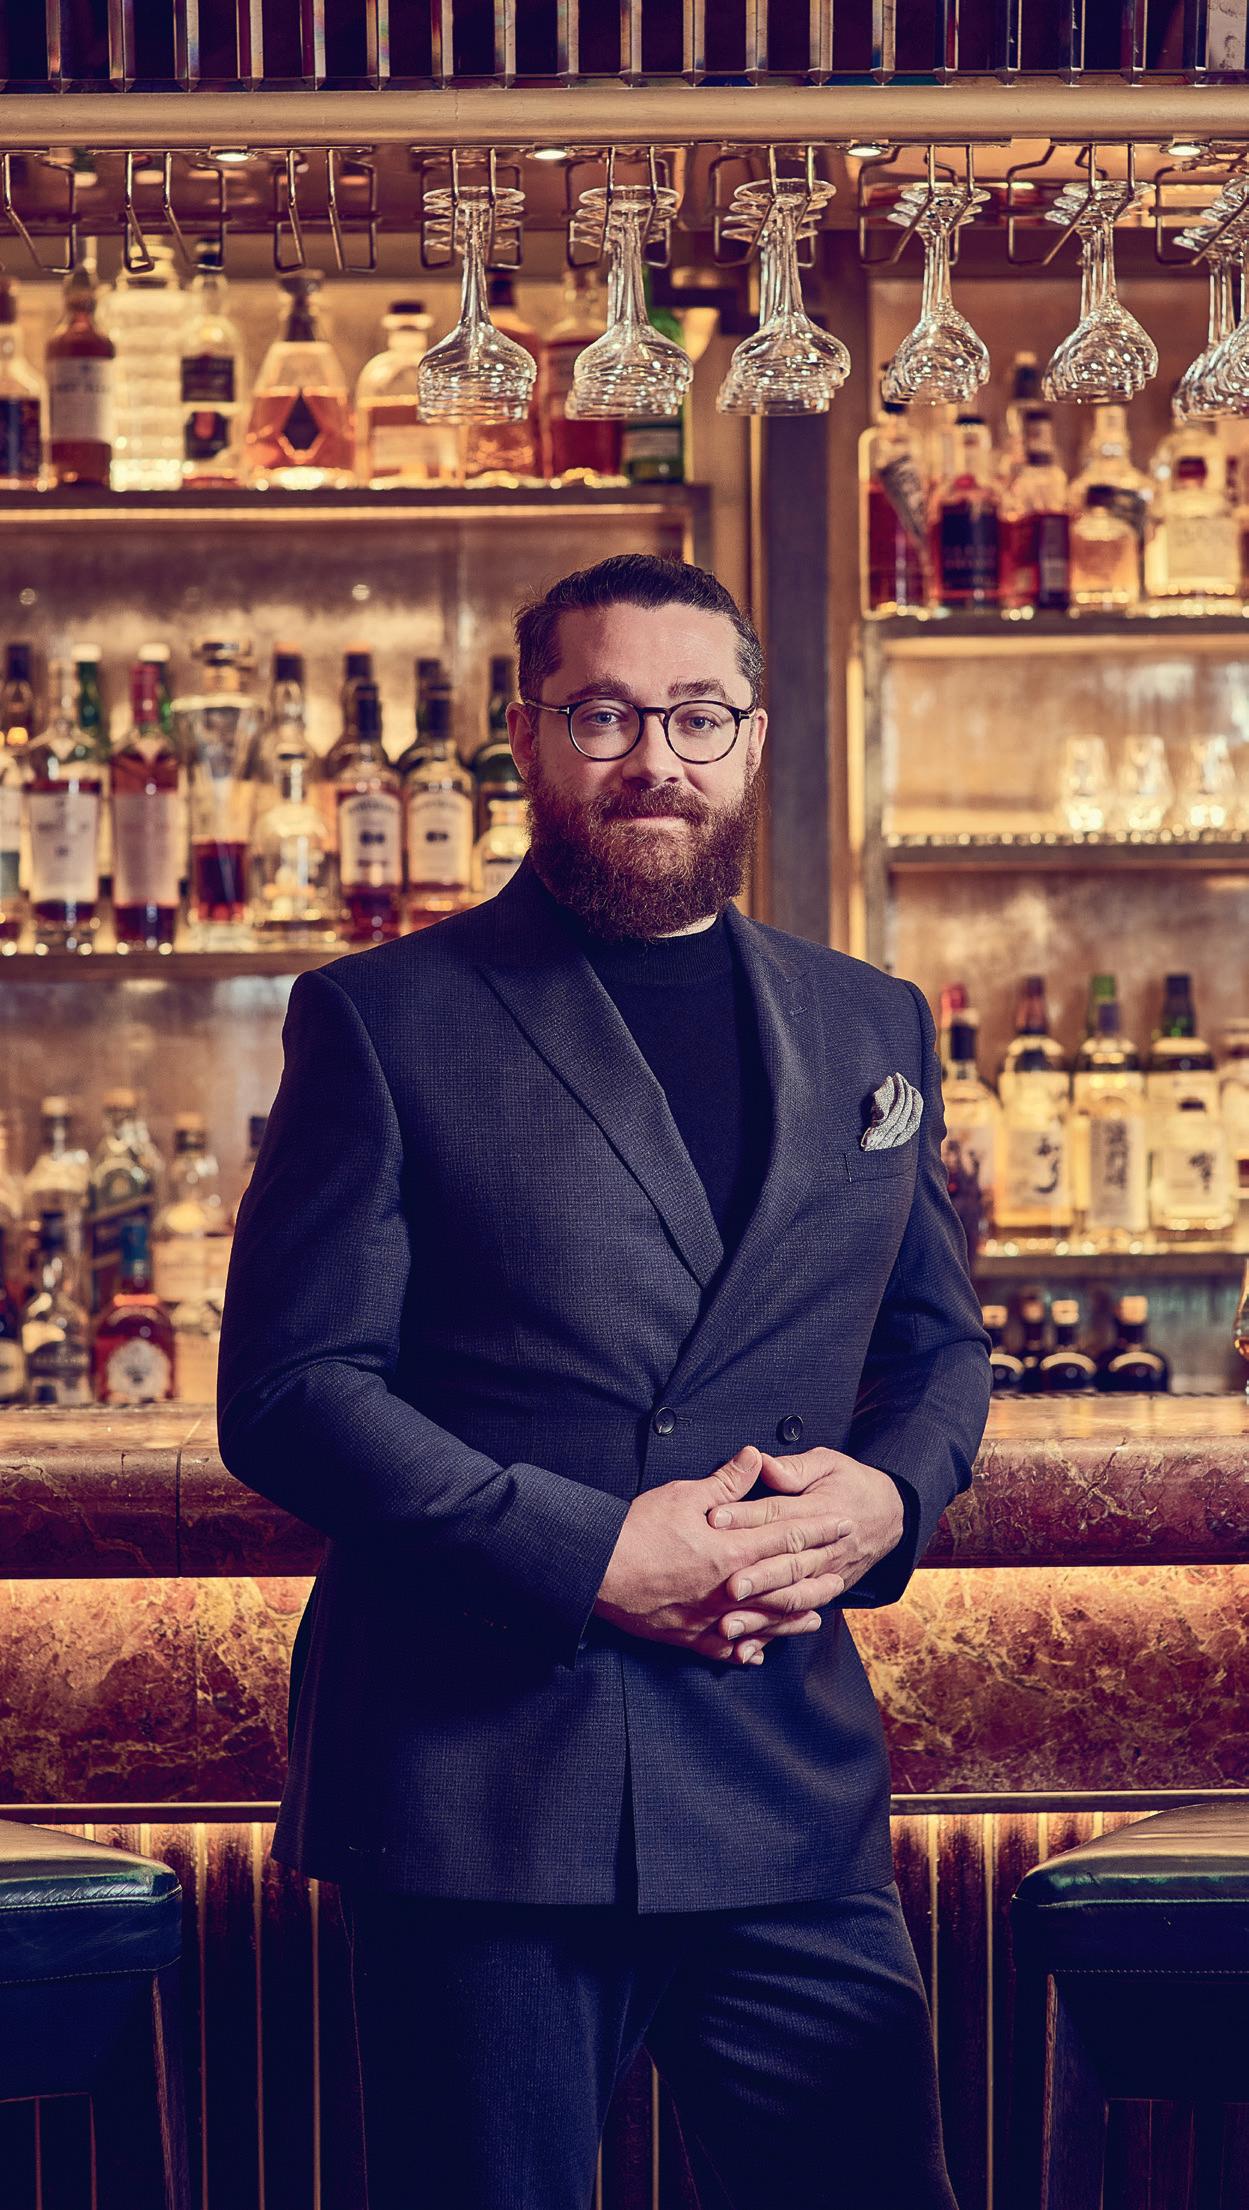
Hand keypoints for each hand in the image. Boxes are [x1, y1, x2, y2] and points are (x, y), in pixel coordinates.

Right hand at [593, 1444, 850, 1664]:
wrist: (599, 1570)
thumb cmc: (638, 1530)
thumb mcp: (685, 1495)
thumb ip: (726, 1481)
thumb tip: (755, 1457)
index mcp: (732, 1549)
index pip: (788, 1537)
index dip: (818, 1529)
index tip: (842, 1523)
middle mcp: (730, 1587)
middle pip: (786, 1583)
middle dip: (817, 1576)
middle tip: (842, 1572)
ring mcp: (712, 1616)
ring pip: (764, 1621)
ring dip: (793, 1618)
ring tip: (815, 1617)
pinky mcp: (689, 1635)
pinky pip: (725, 1648)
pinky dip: (746, 1649)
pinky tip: (758, 1652)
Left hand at [702, 1446, 904, 1645]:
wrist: (889, 1516)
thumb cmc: (851, 1484)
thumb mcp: (828, 1464)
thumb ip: (794, 1468)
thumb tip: (762, 1462)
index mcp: (820, 1511)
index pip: (778, 1514)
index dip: (746, 1516)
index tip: (714, 1519)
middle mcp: (823, 1550)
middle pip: (786, 1565)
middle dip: (756, 1578)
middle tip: (727, 1587)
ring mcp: (824, 1577)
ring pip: (790, 1600)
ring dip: (760, 1616)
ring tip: (727, 1626)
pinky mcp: (821, 1594)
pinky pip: (795, 1620)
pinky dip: (771, 1637)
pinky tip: (746, 1651)